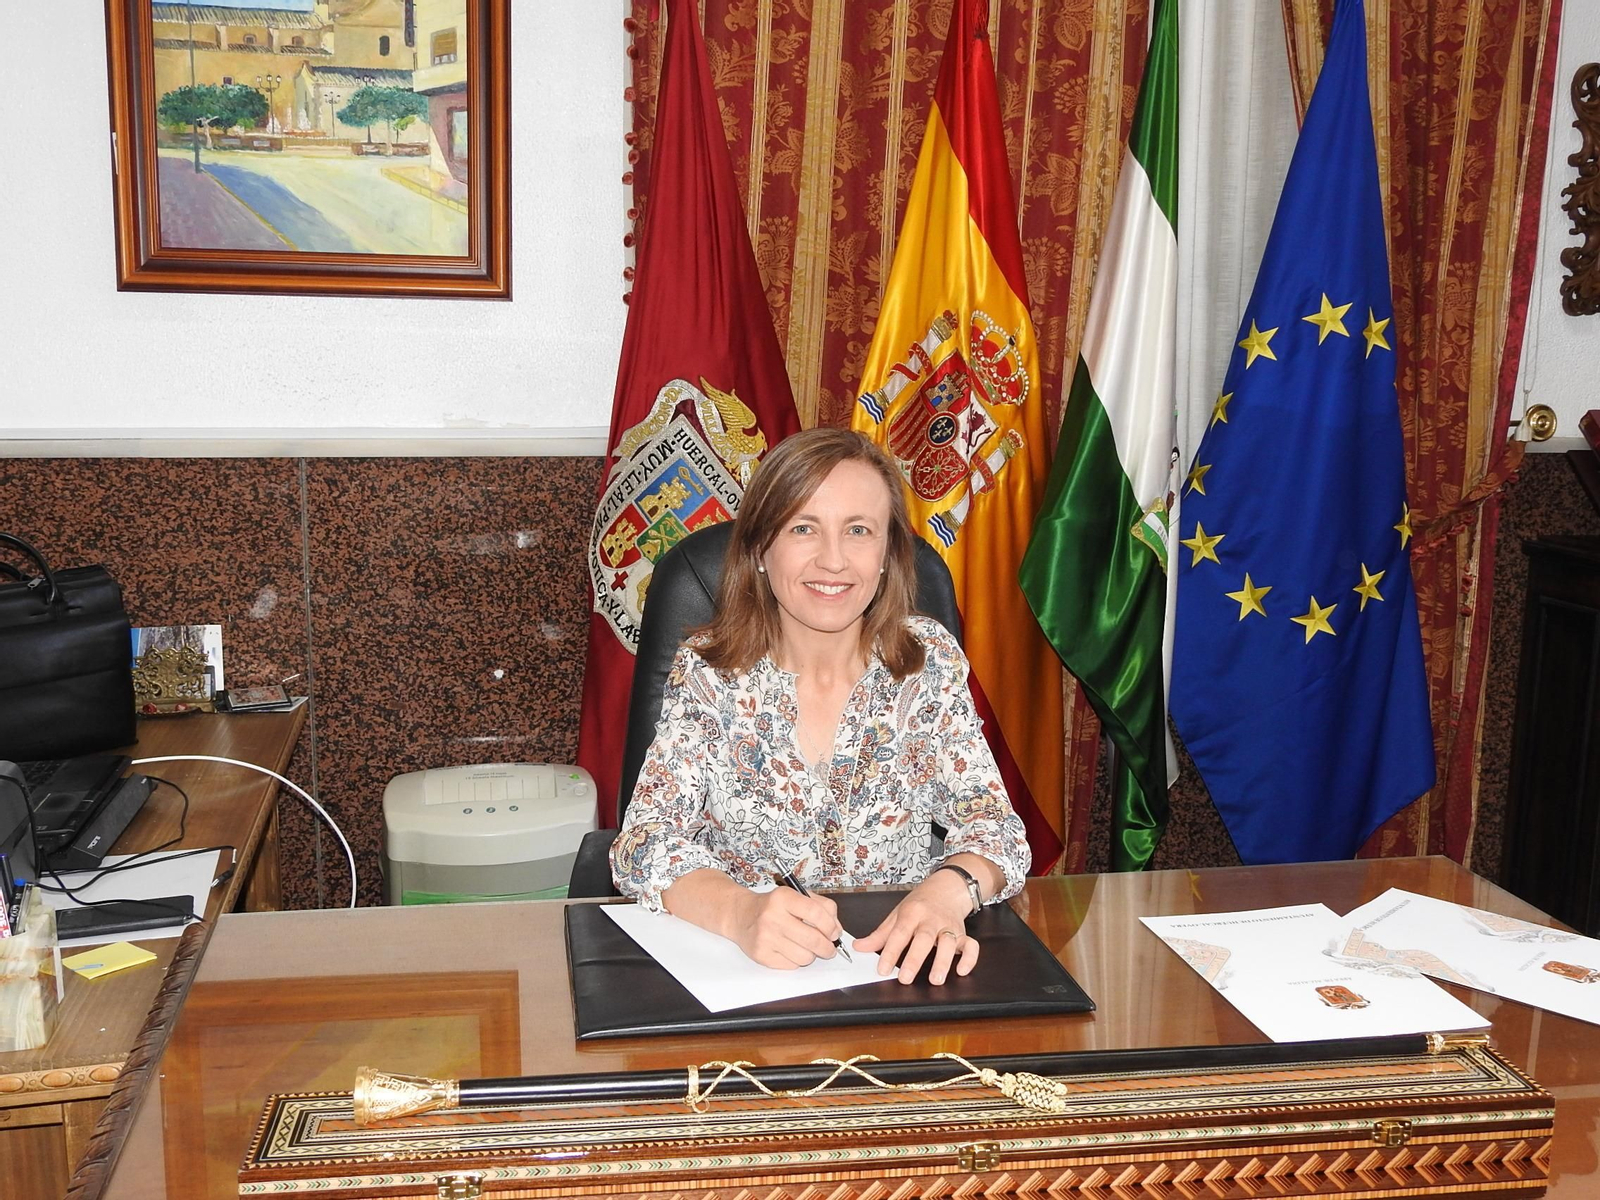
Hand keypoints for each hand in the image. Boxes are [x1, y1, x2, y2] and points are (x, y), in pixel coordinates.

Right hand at [725, 886, 842, 969]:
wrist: (741, 915)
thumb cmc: (773, 906)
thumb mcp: (797, 896)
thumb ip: (822, 907)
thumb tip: (836, 929)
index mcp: (783, 898)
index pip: (816, 913)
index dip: (830, 926)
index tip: (834, 933)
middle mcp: (772, 917)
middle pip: (813, 939)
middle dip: (827, 947)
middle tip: (829, 948)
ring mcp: (765, 937)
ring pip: (805, 956)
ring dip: (811, 954)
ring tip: (805, 946)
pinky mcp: (761, 955)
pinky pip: (792, 965)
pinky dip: (796, 960)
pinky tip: (790, 949)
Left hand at [853, 870, 977, 984]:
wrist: (945, 888)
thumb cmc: (919, 905)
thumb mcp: (897, 915)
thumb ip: (880, 935)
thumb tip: (859, 948)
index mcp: (911, 914)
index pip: (899, 933)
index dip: (890, 952)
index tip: (882, 969)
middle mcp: (931, 920)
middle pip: (924, 938)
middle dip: (915, 959)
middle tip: (906, 978)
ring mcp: (949, 926)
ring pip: (949, 942)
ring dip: (943, 961)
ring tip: (936, 979)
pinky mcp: (964, 933)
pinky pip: (971, 945)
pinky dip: (969, 958)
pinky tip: (961, 971)